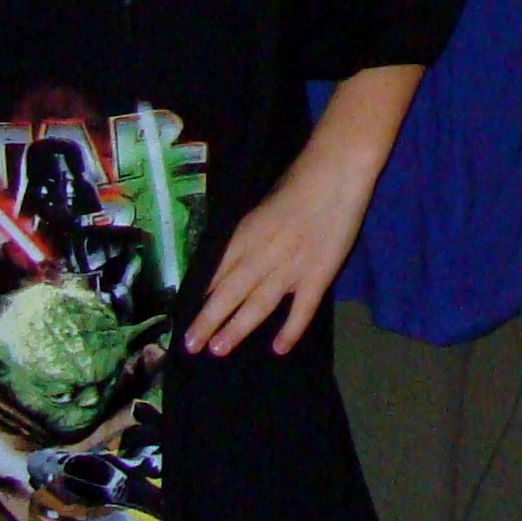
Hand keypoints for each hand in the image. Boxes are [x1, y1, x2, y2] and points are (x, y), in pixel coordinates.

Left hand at [185, 152, 358, 358]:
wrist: (338, 169)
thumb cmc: (299, 180)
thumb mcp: (262, 205)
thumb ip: (248, 234)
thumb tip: (230, 259)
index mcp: (245, 234)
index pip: (215, 271)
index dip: (199, 295)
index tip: (183, 315)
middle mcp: (262, 254)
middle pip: (229, 293)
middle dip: (207, 320)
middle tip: (189, 345)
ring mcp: (291, 267)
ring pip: (258, 304)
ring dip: (236, 329)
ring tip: (217, 350)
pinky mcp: (319, 274)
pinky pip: (302, 308)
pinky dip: (290, 330)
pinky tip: (278, 349)